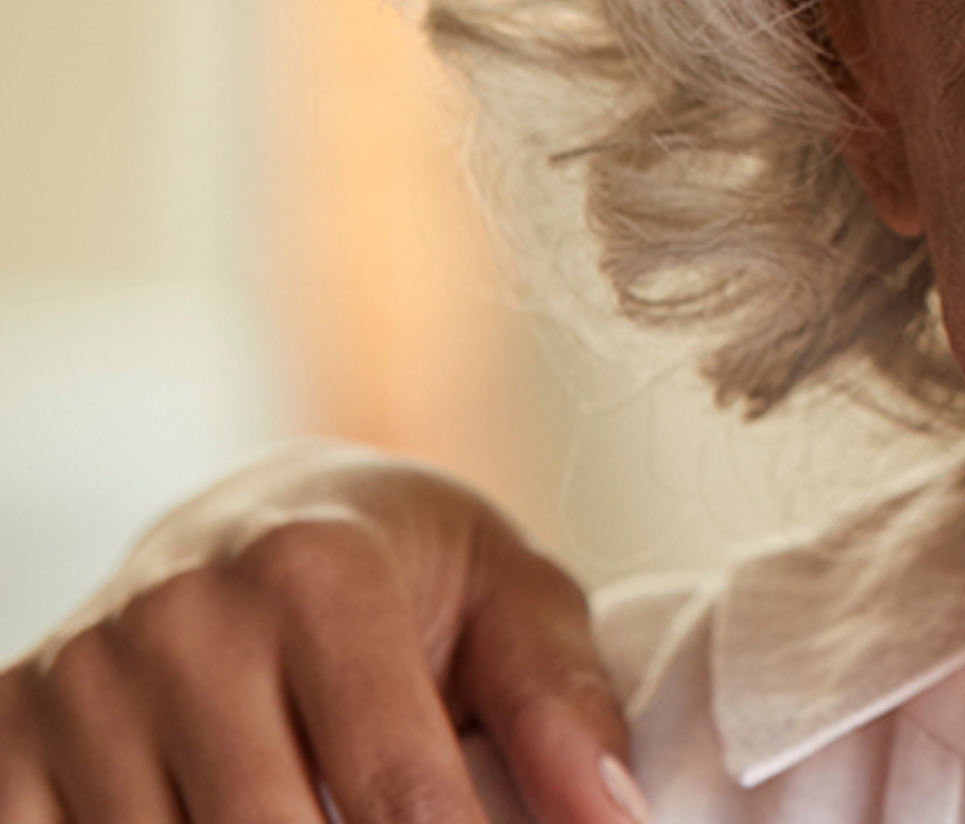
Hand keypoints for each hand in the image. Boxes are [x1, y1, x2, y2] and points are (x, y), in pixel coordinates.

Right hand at [0, 442, 633, 823]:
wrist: (253, 516)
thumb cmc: (408, 570)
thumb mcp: (511, 600)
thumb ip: (563, 708)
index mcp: (316, 569)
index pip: (397, 791)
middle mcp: (180, 616)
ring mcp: (77, 678)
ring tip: (321, 813)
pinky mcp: (7, 727)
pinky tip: (204, 818)